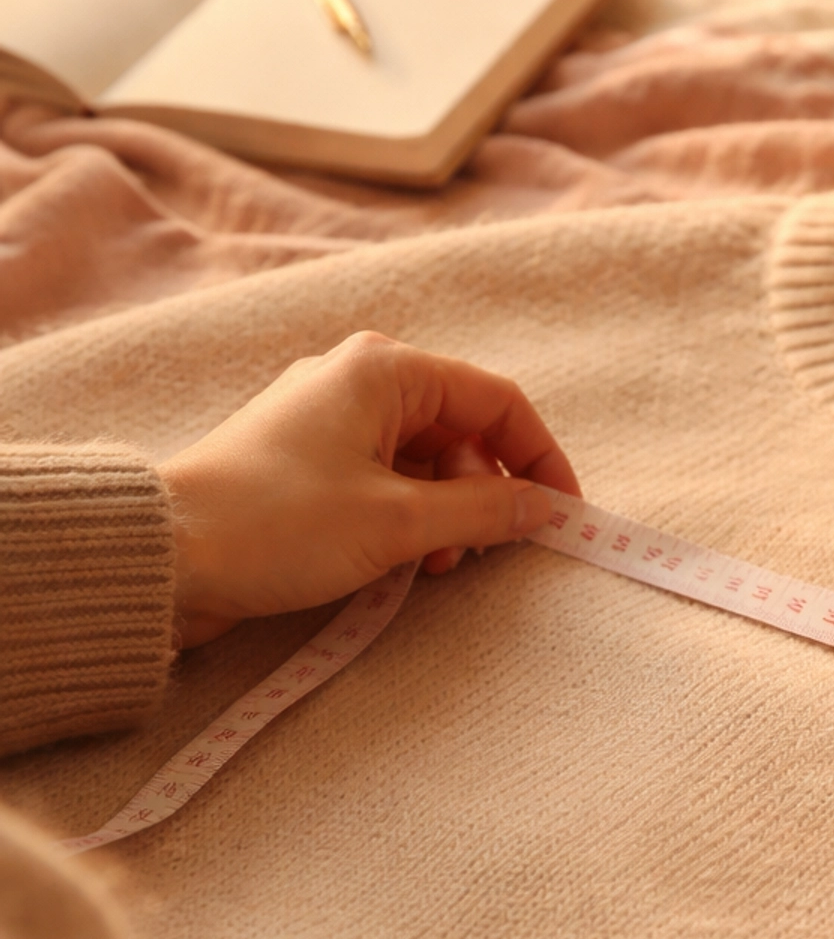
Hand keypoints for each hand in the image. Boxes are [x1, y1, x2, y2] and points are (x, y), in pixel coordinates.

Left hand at [159, 332, 578, 645]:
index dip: (540, 458)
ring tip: (436, 568)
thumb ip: (482, 511)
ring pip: (423, 461)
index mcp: (384, 370)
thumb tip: (543, 508)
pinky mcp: (305, 463)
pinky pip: (383, 482)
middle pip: (460, 431)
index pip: (496, 401)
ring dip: (445, 516)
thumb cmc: (276, 524)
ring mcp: (328, 421)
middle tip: (488, 553)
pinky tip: (400, 565)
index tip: (564, 513)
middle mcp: (357, 380)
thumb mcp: (398, 523)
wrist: (165, 556)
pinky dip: (406, 521)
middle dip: (485, 494)